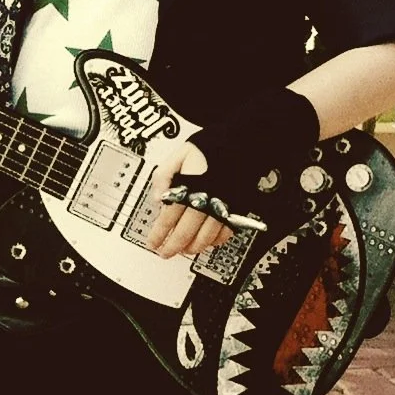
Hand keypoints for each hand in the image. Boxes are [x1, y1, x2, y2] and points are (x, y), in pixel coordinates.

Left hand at [145, 139, 234, 260]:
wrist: (243, 142)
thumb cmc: (211, 147)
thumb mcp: (179, 154)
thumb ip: (163, 175)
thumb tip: (157, 197)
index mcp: (189, 187)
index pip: (168, 217)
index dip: (158, 233)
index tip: (152, 242)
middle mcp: (206, 199)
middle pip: (185, 232)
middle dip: (173, 246)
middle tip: (165, 253)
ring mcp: (222, 206)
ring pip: (206, 237)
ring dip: (193, 247)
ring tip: (184, 250)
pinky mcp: (236, 208)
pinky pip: (225, 232)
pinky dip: (215, 241)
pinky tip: (207, 242)